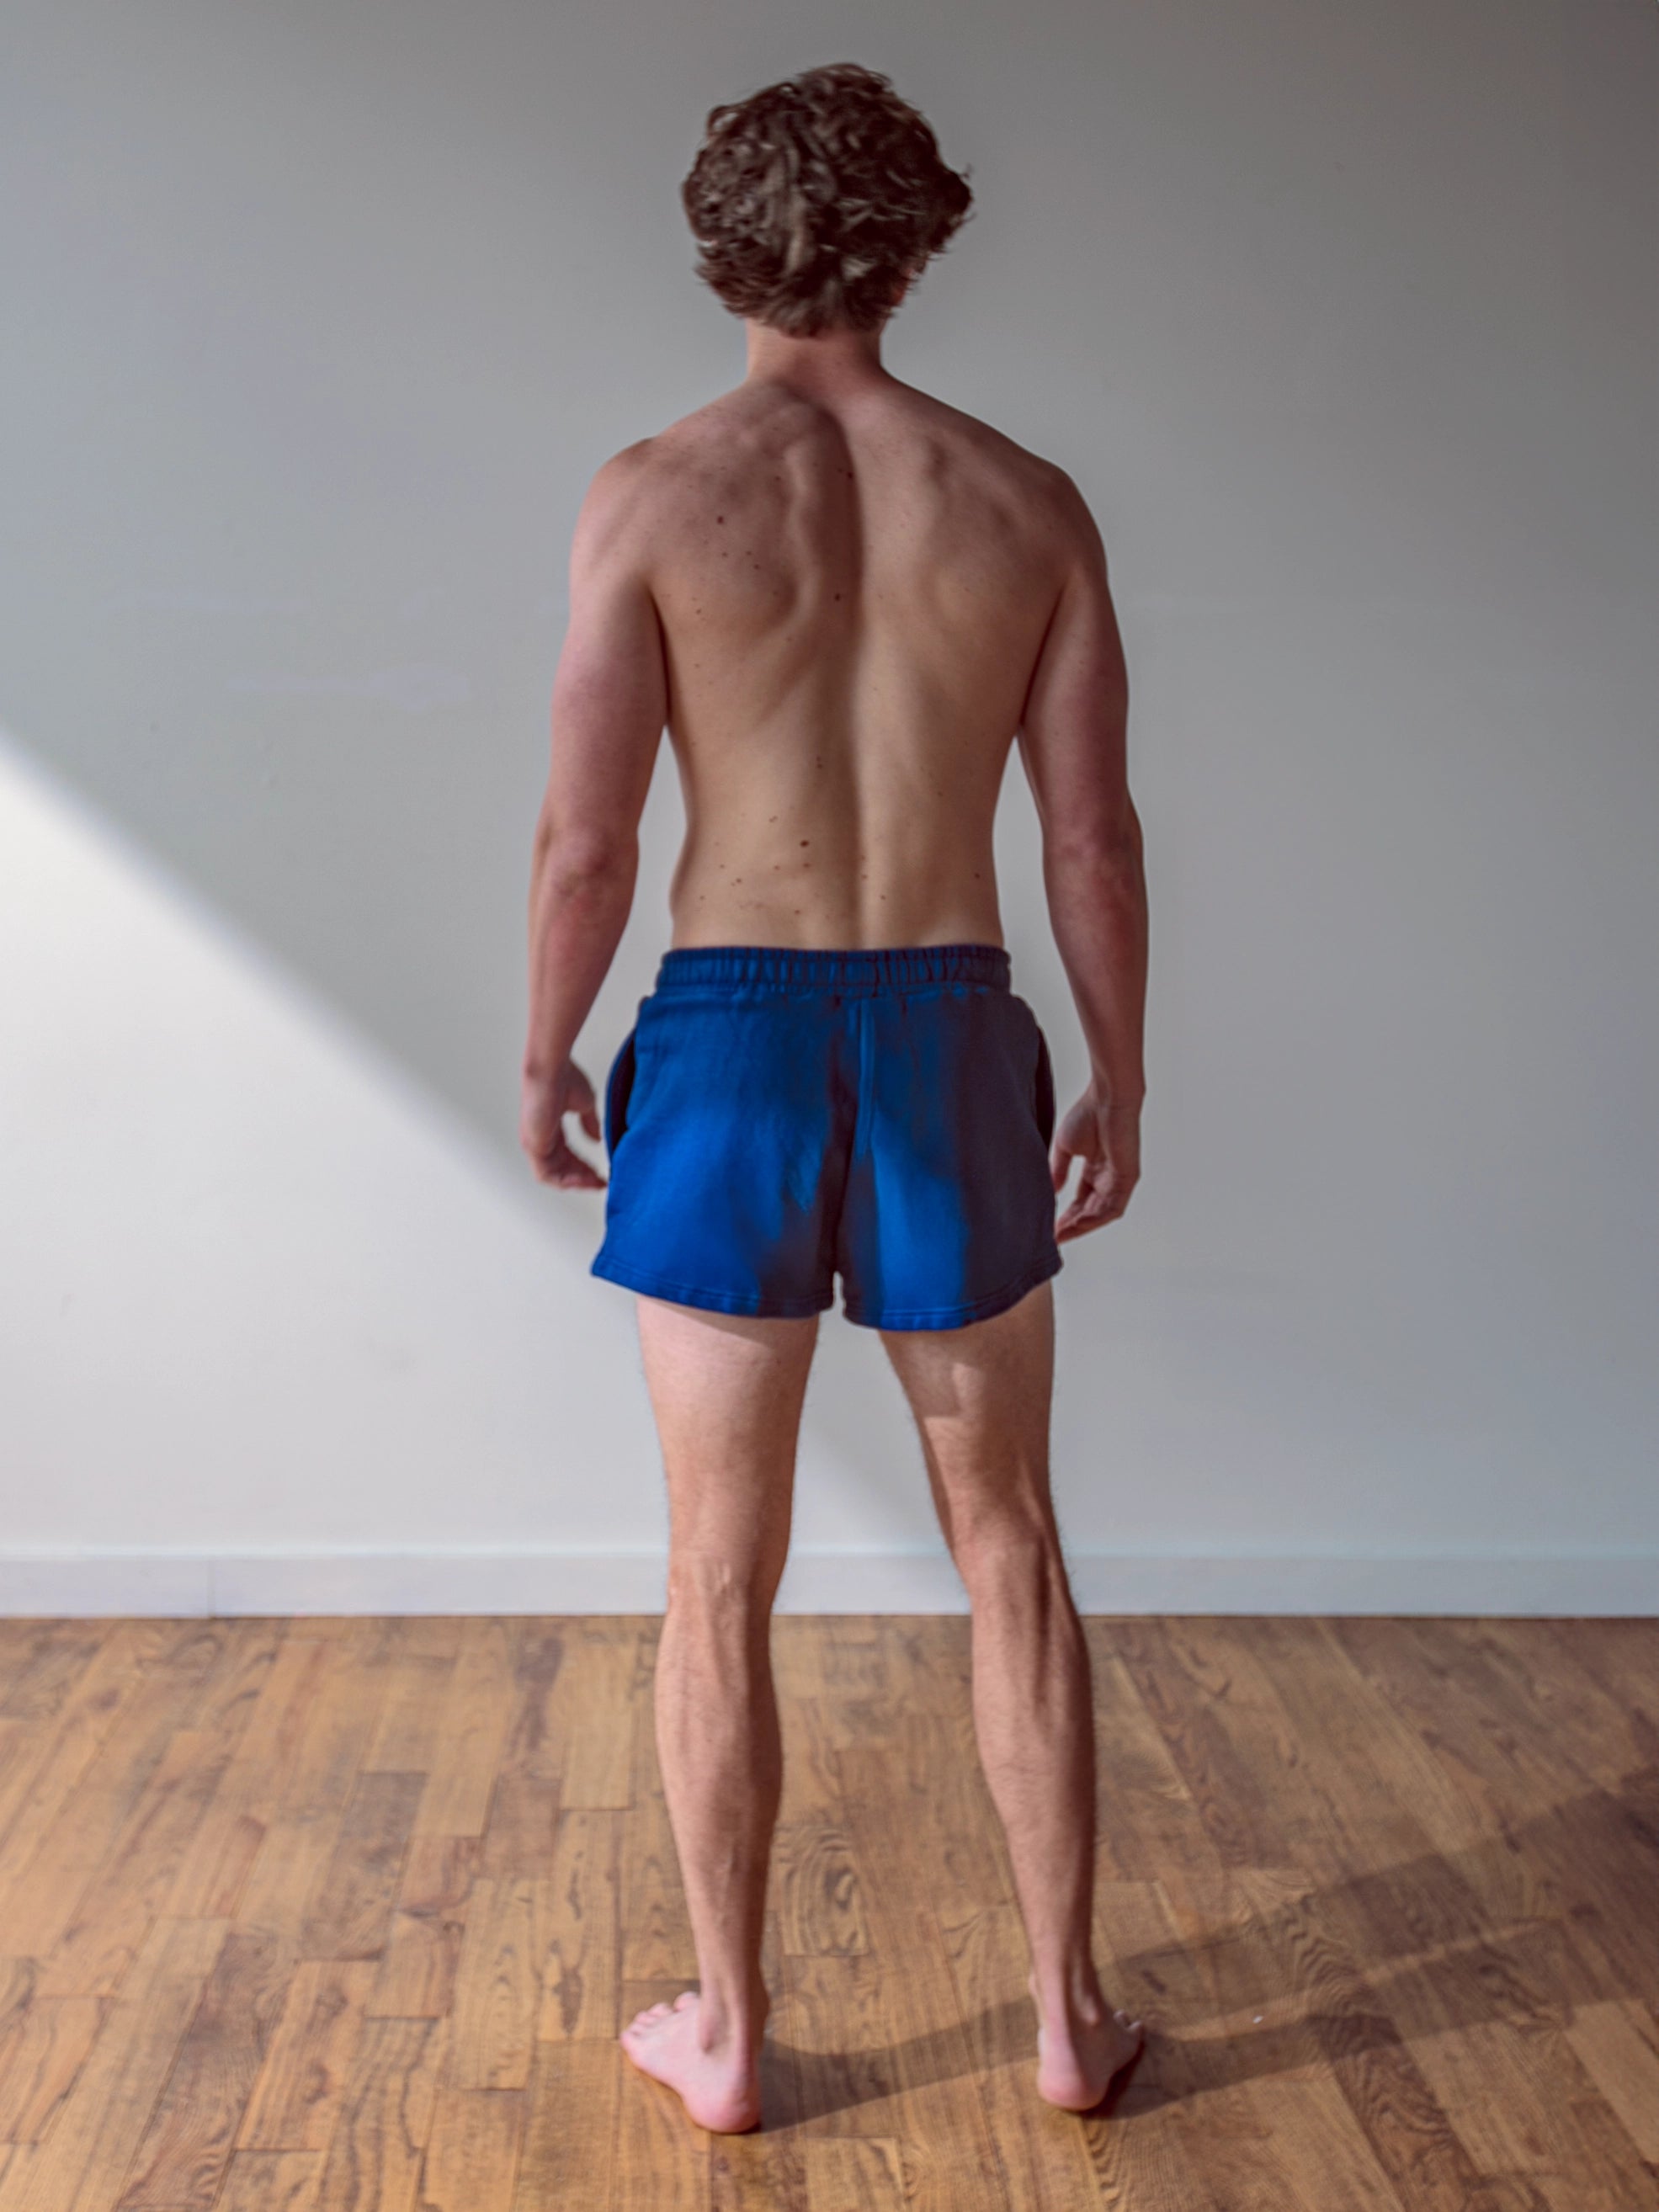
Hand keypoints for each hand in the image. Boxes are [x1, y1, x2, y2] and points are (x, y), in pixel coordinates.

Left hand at [520, 1060, 605, 1188]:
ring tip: (595, 1184)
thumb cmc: (564, 1077)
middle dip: (583, 1178)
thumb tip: (596, 1140)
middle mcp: (539, 1139)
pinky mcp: (532, 1146)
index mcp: (550, 1129)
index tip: (601, 1173)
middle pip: (561, 1168)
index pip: (566, 1156)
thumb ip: (590, 1123)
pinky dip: (565, 1181)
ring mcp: (534, 1144)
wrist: (551, 1068)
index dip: (584, 1166)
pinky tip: (583, 1181)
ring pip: (554, 1175)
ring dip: (576, 1182)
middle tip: (601, 1182)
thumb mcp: (584, 1104)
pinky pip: (547, 1175)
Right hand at [1050, 1094, 1139, 1240]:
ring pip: (1102, 1213)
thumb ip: (1059, 1170)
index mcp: (1096, 1169)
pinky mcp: (1127, 1178)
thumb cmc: (1088, 1113)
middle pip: (1091, 1211)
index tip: (1049, 1227)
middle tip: (1053, 1236)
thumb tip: (1052, 1191)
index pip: (1082, 1200)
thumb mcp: (1065, 1147)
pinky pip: (1113, 1206)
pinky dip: (1095, 1218)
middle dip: (1072, 1225)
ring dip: (1082, 1226)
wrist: (1107, 1098)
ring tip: (1062, 1234)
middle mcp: (1109, 1178)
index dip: (1066, 1215)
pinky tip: (1077, 1223)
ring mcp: (1119, 1180)